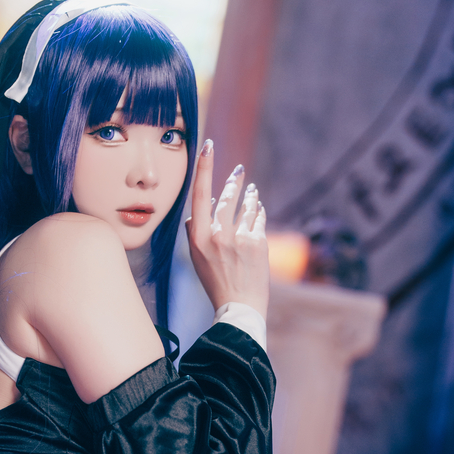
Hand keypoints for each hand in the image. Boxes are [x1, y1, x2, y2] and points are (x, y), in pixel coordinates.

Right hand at [186, 140, 268, 318]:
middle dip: (235, 181)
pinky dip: (258, 212)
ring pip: (247, 207)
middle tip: (239, 171)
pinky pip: (258, 219)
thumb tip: (196, 214)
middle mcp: (218, 235)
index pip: (200, 195)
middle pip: (227, 197)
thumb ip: (194, 234)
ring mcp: (240, 239)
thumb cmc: (216, 283)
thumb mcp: (197, 260)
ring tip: (252, 191)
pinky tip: (258, 209)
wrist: (239, 308)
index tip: (208, 146)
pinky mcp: (258, 243)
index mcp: (199, 239)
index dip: (204, 168)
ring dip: (250, 197)